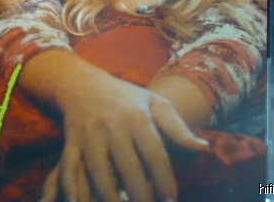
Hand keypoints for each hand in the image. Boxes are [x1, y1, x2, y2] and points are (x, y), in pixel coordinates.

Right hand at [33, 57, 209, 201]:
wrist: (82, 83)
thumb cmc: (125, 97)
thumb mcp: (154, 104)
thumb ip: (178, 129)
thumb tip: (203, 148)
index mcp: (135, 117)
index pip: (154, 154)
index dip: (164, 181)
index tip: (171, 200)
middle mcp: (111, 126)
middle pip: (128, 167)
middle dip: (140, 195)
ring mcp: (88, 135)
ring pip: (99, 173)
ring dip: (110, 197)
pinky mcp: (71, 143)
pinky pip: (70, 169)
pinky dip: (73, 189)